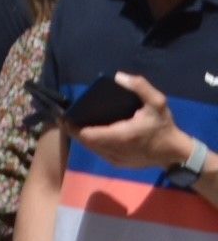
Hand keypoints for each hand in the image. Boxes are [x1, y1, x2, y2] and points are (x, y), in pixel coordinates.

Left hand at [75, 72, 201, 172]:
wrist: (175, 153)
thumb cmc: (164, 127)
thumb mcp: (157, 103)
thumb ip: (140, 87)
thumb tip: (118, 76)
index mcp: (121, 136)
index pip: (87, 135)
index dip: (73, 127)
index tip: (64, 115)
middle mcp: (114, 150)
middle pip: (85, 142)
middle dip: (74, 130)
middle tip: (66, 117)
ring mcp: (116, 159)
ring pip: (91, 149)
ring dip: (82, 137)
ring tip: (75, 123)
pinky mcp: (118, 164)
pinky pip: (99, 153)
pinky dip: (93, 144)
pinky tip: (91, 133)